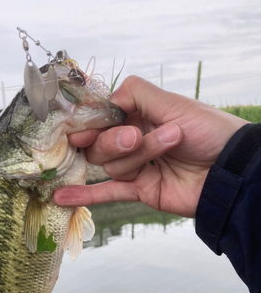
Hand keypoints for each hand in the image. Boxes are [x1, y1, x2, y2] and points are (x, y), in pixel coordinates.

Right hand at [54, 76, 247, 216]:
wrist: (230, 169)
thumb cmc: (208, 130)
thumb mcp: (172, 103)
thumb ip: (136, 95)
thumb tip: (105, 99)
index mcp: (139, 116)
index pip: (102, 118)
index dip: (90, 123)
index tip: (80, 127)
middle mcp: (134, 141)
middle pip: (100, 144)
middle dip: (115, 140)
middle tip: (136, 136)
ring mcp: (136, 168)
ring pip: (110, 165)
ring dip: (136, 155)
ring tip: (169, 145)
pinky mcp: (140, 190)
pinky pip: (109, 193)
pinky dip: (85, 195)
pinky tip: (62, 198)